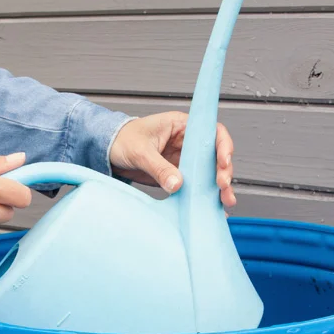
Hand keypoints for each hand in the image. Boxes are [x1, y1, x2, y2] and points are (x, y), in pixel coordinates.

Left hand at [107, 112, 235, 207]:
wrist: (108, 151)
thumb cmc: (122, 140)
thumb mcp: (140, 152)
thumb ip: (159, 167)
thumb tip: (177, 184)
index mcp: (181, 126)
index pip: (211, 132)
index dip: (222, 146)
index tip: (222, 163)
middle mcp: (188, 142)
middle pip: (215, 155)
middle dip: (223, 171)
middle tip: (222, 187)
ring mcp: (185, 159)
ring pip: (209, 172)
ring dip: (218, 187)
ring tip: (226, 202)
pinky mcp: (179, 175)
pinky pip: (196, 185)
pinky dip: (204, 196)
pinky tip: (212, 207)